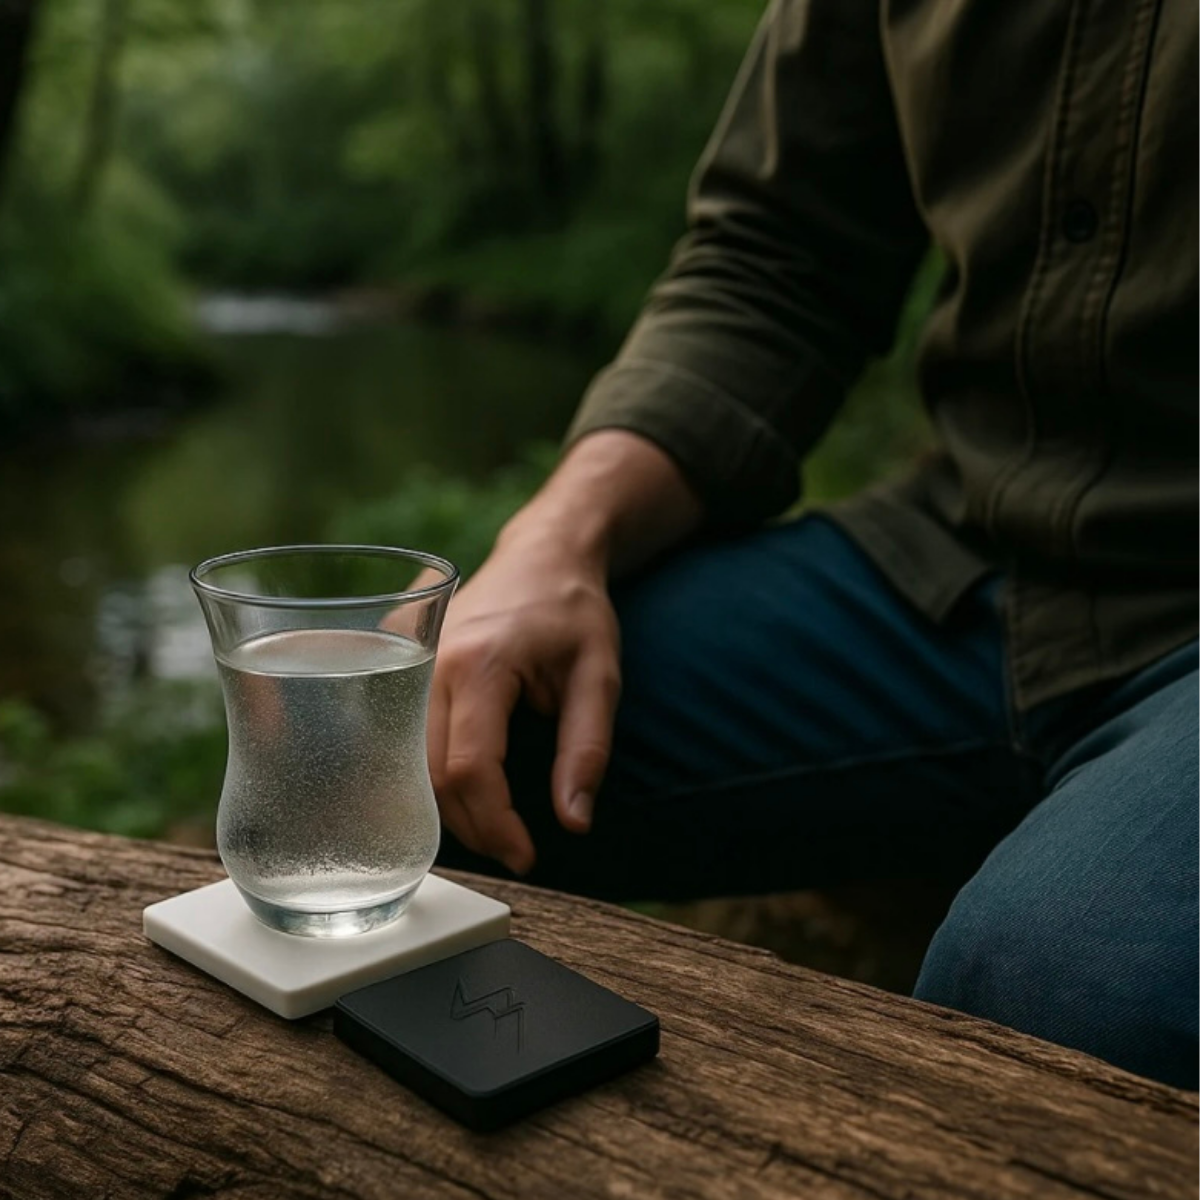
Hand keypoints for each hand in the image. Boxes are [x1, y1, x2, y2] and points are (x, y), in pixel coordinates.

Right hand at [426, 522, 620, 874]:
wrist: (542, 556)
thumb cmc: (573, 612)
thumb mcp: (600, 676)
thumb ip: (586, 749)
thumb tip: (574, 822)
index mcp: (479, 664)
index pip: (471, 769)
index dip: (496, 824)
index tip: (526, 854)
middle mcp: (427, 664)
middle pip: (430, 774)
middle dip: (472, 826)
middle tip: (514, 848)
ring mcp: (405, 662)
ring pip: (407, 763)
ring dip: (446, 806)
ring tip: (493, 826)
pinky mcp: (396, 664)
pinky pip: (398, 737)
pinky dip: (425, 775)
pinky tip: (459, 793)